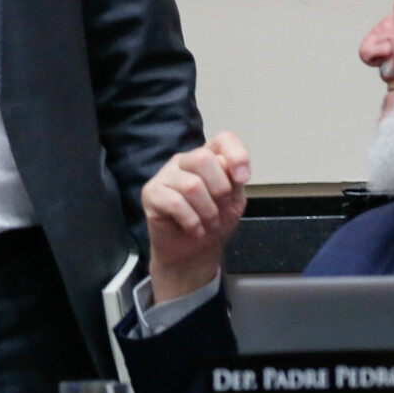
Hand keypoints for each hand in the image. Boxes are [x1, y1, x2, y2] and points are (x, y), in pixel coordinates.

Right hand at [141, 132, 251, 302]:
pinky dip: (192, 221)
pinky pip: (175, 203)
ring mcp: (165, 175)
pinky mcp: (151, 193)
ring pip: (192, 185)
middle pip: (204, 159)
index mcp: (208, 157)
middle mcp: (185, 161)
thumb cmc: (213, 223)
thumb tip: (228, 166)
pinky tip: (194, 229)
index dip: (237, 155)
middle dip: (219, 190)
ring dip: (207, 212)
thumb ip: (233, 180)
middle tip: (219, 209)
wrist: (194, 253)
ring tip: (208, 224)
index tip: (242, 180)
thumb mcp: (233, 201)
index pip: (224, 139)